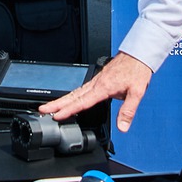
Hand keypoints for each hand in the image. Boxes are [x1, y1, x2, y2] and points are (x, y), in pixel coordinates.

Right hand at [38, 52, 152, 132]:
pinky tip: (70, 98)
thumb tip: (123, 127)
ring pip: (75, 91)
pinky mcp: (99, 79)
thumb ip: (128, 111)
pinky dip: (72, 94)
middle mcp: (97, 83)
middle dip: (57, 104)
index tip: (57, 115)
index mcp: (104, 87)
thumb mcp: (137, 92)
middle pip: (73, 96)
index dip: (69, 110)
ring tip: (50, 106)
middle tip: (43, 110)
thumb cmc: (137, 71)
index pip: (83, 102)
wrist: (138, 54)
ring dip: (62, 99)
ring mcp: (96, 80)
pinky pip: (81, 88)